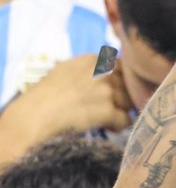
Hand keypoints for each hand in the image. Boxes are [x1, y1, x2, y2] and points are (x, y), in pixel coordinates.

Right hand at [0, 54, 131, 146]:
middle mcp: (102, 72)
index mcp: (92, 59)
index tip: (110, 93)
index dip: (119, 82)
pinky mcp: (108, 110)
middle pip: (127, 86)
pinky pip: (126, 120)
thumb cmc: (46, 96)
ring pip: (129, 103)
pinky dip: (118, 126)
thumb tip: (112, 71)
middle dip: (120, 98)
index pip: (122, 68)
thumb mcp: (67, 71)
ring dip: (119, 112)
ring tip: (104, 119)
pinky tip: (107, 128)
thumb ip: (90, 70)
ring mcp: (107, 91)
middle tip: (106, 109)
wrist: (35, 117)